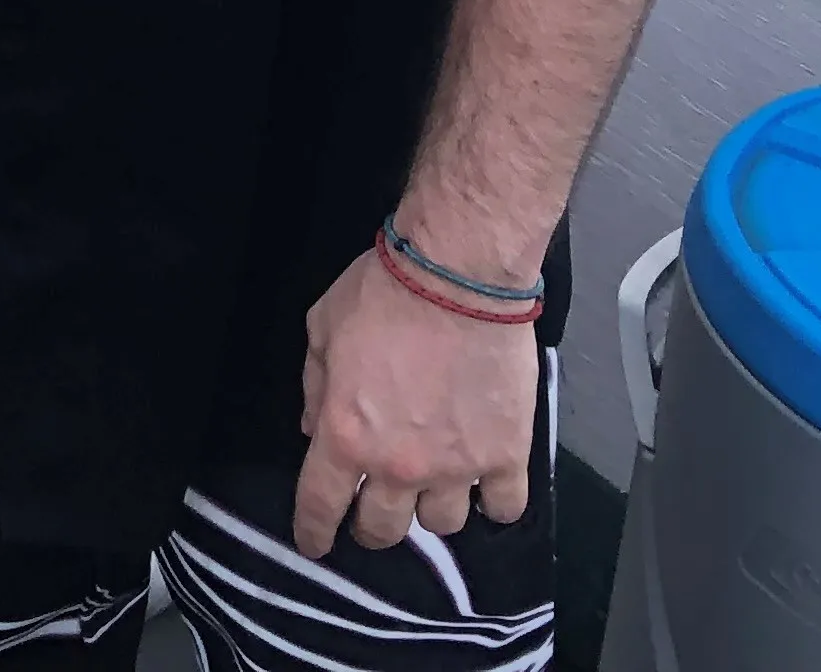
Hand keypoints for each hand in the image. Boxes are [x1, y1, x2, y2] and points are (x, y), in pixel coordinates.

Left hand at [293, 245, 539, 554]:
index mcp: (346, 435)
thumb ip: (315, 388)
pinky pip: (503, 508)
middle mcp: (398, 464)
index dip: (314, 532)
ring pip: (441, 524)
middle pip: (383, 529)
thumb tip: (317, 429)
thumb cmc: (384, 294)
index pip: (321, 506)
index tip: (315, 543)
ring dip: (430, 510)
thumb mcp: (321, 330)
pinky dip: (492, 504)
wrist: (457, 277)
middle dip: (372, 526)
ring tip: (431, 488)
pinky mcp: (506, 456)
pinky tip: (484, 488)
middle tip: (373, 513)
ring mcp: (456, 466)